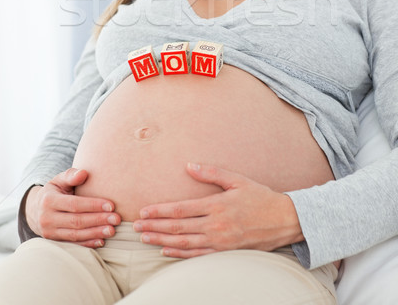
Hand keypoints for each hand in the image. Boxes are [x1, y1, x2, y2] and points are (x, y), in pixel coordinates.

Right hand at [25, 168, 120, 247]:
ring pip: (75, 235)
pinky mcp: (54, 242)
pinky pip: (73, 244)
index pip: (74, 204)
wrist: (36, 209)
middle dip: (98, 220)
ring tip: (112, 230)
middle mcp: (47, 218)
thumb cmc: (54, 191)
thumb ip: (71, 175)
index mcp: (49, 200)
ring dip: (95, 233)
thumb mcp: (59, 180)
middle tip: (116, 219)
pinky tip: (101, 241)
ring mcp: (49, 233)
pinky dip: (88, 244)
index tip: (111, 205)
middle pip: (76, 221)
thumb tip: (83, 173)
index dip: (93, 205)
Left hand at [133, 163, 303, 257]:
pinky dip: (179, 254)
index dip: (160, 211)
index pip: (181, 209)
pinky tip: (166, 250)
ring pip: (184, 243)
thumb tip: (189, 166)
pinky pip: (197, 255)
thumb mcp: (237, 180)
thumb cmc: (261, 197)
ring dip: (162, 240)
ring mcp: (220, 241)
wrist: (285, 220)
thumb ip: (212, 173)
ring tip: (145, 239)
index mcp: (217, 205)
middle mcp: (216, 225)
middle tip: (136, 228)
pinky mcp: (225, 252)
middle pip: (178, 228)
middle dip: (155, 227)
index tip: (144, 211)